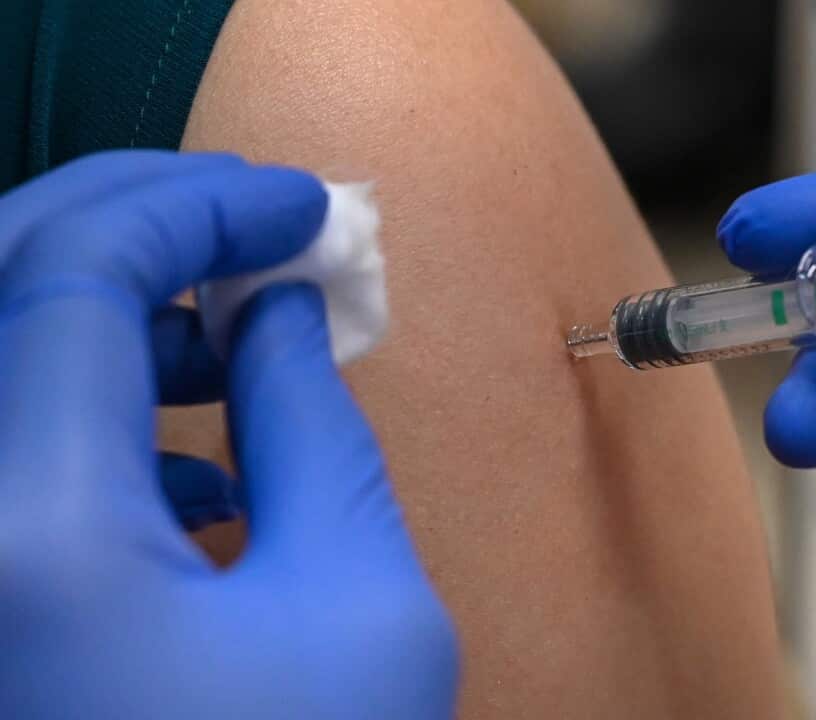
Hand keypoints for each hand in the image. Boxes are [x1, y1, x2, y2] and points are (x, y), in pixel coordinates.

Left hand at [0, 152, 456, 718]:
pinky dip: (81, 415)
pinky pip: (3, 459)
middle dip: (133, 226)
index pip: (73, 275)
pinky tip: (188, 464)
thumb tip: (281, 313)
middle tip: (253, 223)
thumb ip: (314, 427)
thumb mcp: (362, 605)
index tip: (302, 207)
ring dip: (107, 316)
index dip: (197, 209)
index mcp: (27, 538)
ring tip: (232, 336)